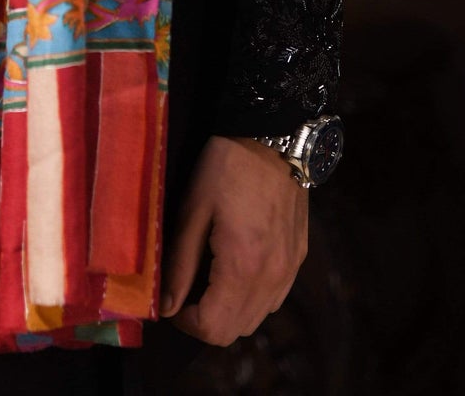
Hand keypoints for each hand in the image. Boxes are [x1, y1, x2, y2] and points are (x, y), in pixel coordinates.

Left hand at [158, 134, 307, 346]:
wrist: (274, 134)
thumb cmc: (226, 166)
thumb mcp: (193, 209)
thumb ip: (179, 263)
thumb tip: (165, 307)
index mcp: (243, 267)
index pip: (215, 328)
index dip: (187, 323)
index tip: (172, 302)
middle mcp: (273, 277)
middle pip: (237, 330)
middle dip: (207, 321)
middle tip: (186, 291)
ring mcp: (291, 269)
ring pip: (258, 318)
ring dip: (230, 312)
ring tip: (208, 280)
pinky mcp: (299, 257)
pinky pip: (274, 297)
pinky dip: (252, 298)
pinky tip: (235, 269)